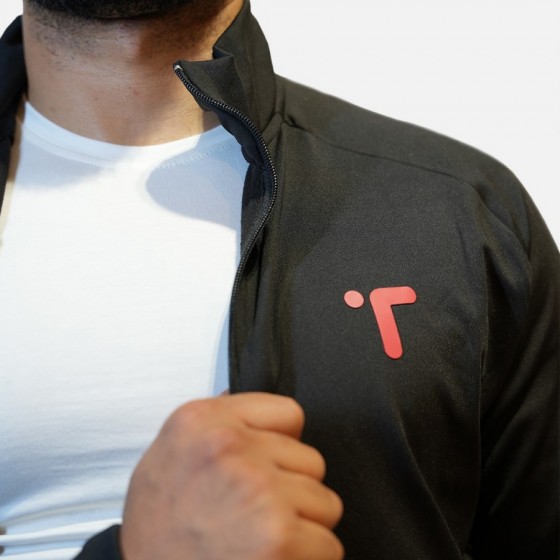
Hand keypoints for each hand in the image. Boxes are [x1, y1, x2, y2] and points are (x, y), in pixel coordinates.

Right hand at [120, 393, 343, 559]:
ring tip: (258, 538)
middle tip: (253, 512)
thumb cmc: (159, 526)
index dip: (282, 446)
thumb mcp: (172, 451)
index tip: (267, 465)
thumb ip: (219, 423)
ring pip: (325, 502)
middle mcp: (229, 448)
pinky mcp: (280, 537)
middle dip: (291, 489)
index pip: (289, 413)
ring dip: (302, 526)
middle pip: (311, 460)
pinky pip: (329, 544)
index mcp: (203, 420)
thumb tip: (261, 413)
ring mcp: (258, 490)